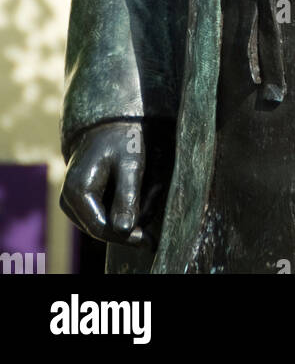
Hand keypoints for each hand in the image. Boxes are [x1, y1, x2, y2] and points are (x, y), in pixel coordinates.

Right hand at [60, 120, 159, 246]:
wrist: (110, 123)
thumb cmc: (122, 139)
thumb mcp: (131, 164)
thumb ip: (127, 197)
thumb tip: (123, 231)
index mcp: (77, 191)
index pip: (100, 228)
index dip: (125, 237)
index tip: (148, 240)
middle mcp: (68, 200)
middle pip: (101, 228)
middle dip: (130, 221)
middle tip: (157, 201)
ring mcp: (72, 202)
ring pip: (104, 222)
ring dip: (128, 213)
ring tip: (153, 188)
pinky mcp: (81, 200)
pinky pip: (103, 213)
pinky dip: (122, 206)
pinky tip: (140, 189)